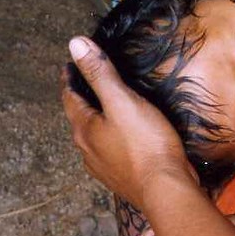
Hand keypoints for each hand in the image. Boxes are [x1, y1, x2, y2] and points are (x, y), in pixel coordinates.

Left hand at [62, 37, 197, 209]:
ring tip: (106, 109)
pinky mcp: (120, 177)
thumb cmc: (145, 143)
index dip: (69, 79)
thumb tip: (75, 45)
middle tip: (87, 83)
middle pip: (80, 118)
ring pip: (94, 138)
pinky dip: (111, 138)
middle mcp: (87, 150)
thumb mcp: (122, 101)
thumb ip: (100, 73)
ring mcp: (103, 167)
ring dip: (96, 121)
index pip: (70, 98)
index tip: (69, 66)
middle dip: (82, 100)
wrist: (165, 190)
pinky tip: (123, 139)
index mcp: (84, 129)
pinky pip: (110, 152)